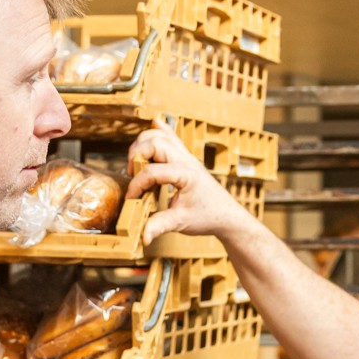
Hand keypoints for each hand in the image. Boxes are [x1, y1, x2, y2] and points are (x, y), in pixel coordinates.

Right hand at [126, 119, 256, 244]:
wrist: (227, 215)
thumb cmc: (208, 217)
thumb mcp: (181, 223)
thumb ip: (160, 226)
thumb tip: (142, 236)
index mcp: (186, 175)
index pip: (152, 171)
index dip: (137, 185)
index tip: (131, 200)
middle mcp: (187, 161)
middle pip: (154, 143)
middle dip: (136, 156)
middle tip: (132, 176)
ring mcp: (187, 157)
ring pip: (160, 136)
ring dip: (143, 145)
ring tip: (137, 165)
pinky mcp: (186, 159)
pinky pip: (172, 138)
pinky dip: (162, 130)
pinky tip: (155, 122)